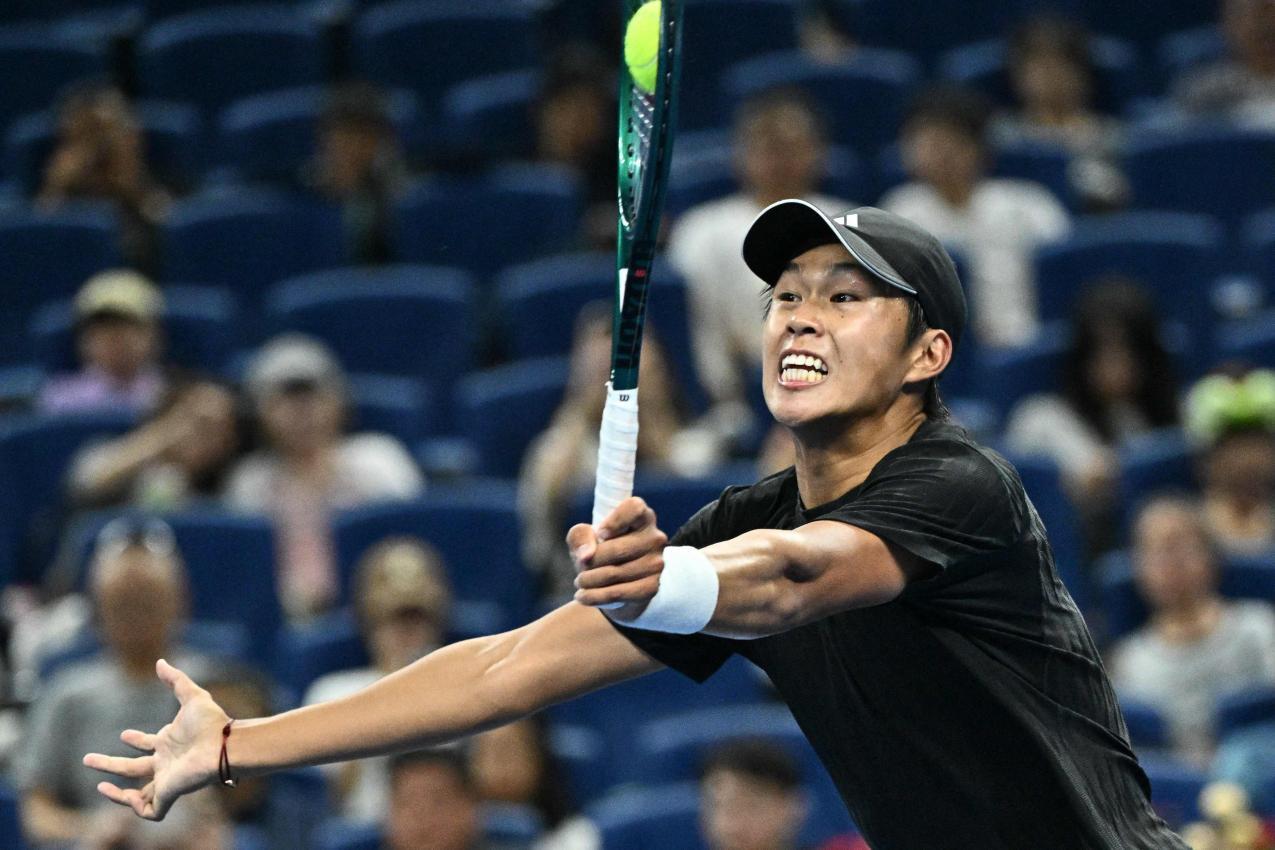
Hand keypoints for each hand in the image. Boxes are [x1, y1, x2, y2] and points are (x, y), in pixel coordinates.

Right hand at [82, 659, 228, 820]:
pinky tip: (127, 795)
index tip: (123, 734)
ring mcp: (167, 780)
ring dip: (117, 794)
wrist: (224, 745)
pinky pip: (150, 811)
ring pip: (138, 794)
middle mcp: (166, 762)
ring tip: (99, 786)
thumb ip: (175, 679)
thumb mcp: (191, 695)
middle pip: (133, 768)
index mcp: (170, 742)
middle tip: (87, 758)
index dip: (135, 740)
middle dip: (110, 764)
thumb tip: (160, 661)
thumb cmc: (211, 722)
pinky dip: (136, 807)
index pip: (148, 745)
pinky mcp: (169, 794)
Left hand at [567, 496, 667, 617]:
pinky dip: (595, 596)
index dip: (615, 520)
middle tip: (581, 568)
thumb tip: (586, 556)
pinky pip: (619, 593)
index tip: (600, 533)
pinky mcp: (652, 587)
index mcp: (642, 516)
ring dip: (589, 581)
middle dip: (592, 561)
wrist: (616, 583)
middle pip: (617, 549)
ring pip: (616, 573)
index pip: (634, 509)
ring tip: (580, 582)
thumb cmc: (600, 550)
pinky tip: (582, 596)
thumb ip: (580, 536)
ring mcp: (656, 563)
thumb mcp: (585, 537)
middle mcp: (654, 537)